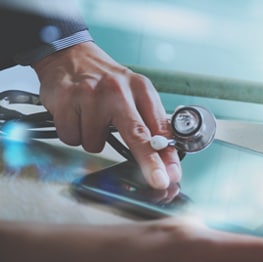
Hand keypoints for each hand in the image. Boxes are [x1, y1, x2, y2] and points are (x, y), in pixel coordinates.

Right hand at [31, 41, 180, 189]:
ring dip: (93, 138)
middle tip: (158, 180)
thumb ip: (150, 122)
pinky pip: (72, 138)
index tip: (172, 173)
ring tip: (91, 118)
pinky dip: (73, 133)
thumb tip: (164, 157)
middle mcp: (117, 91)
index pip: (158, 128)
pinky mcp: (66, 101)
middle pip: (136, 135)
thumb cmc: (106, 80)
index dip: (166, 155)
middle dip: (149, 162)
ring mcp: (90, 95)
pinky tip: (76, 116)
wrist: (69, 55)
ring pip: (95, 143)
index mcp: (141, 89)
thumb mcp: (135, 93)